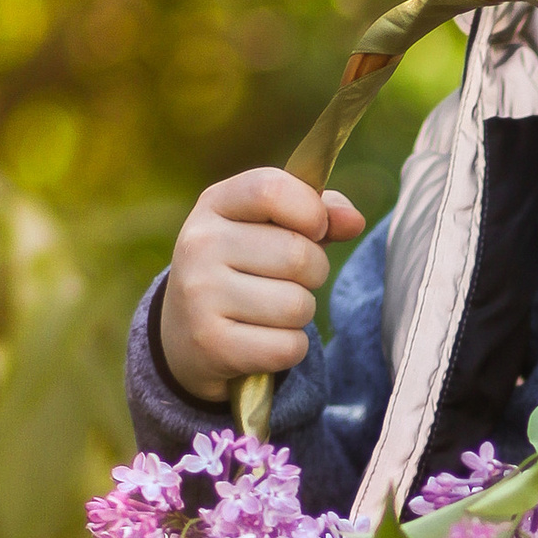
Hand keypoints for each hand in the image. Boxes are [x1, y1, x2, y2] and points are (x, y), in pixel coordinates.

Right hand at [157, 168, 363, 401]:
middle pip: (299, 255)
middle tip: (287, 281)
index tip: (315, 230)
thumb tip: (353, 221)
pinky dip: (289, 348)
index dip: (312, 211)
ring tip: (270, 312)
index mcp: (214, 204)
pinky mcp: (210, 344)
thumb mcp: (269, 229)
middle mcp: (199, 245)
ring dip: (301, 314)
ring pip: (298, 305)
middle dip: (314, 273)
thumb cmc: (243, 270)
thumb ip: (316, 214)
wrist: (184, 335)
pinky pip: (288, 347)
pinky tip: (261, 340)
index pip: (272, 189)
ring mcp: (200, 295)